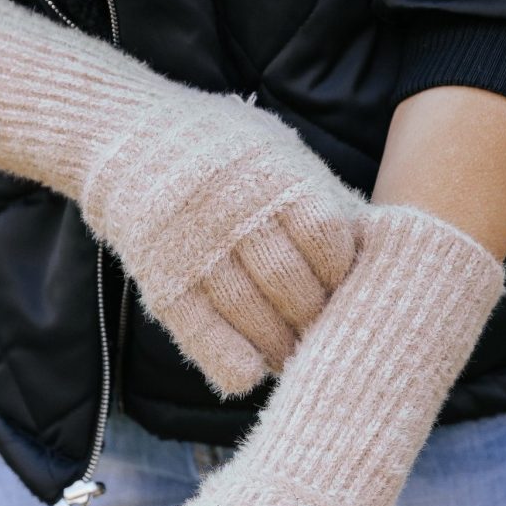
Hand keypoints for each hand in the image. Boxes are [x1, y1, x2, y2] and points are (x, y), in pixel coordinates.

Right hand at [0, 0, 357, 394]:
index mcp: (274, 177)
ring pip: (255, 319)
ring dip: (280, 348)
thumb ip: (323, 191)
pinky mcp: (163, 281)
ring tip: (290, 356)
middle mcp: (237, 214)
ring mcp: (196, 250)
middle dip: (315, 319)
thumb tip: (381, 238)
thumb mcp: (276, 150)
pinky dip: (233, 362)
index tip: (343, 288)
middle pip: (295, 286)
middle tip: (322, 335)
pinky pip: (205, 336)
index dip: (343, 274)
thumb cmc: (219, 147)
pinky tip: (250, 372)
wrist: (124, 133)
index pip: (330, 243)